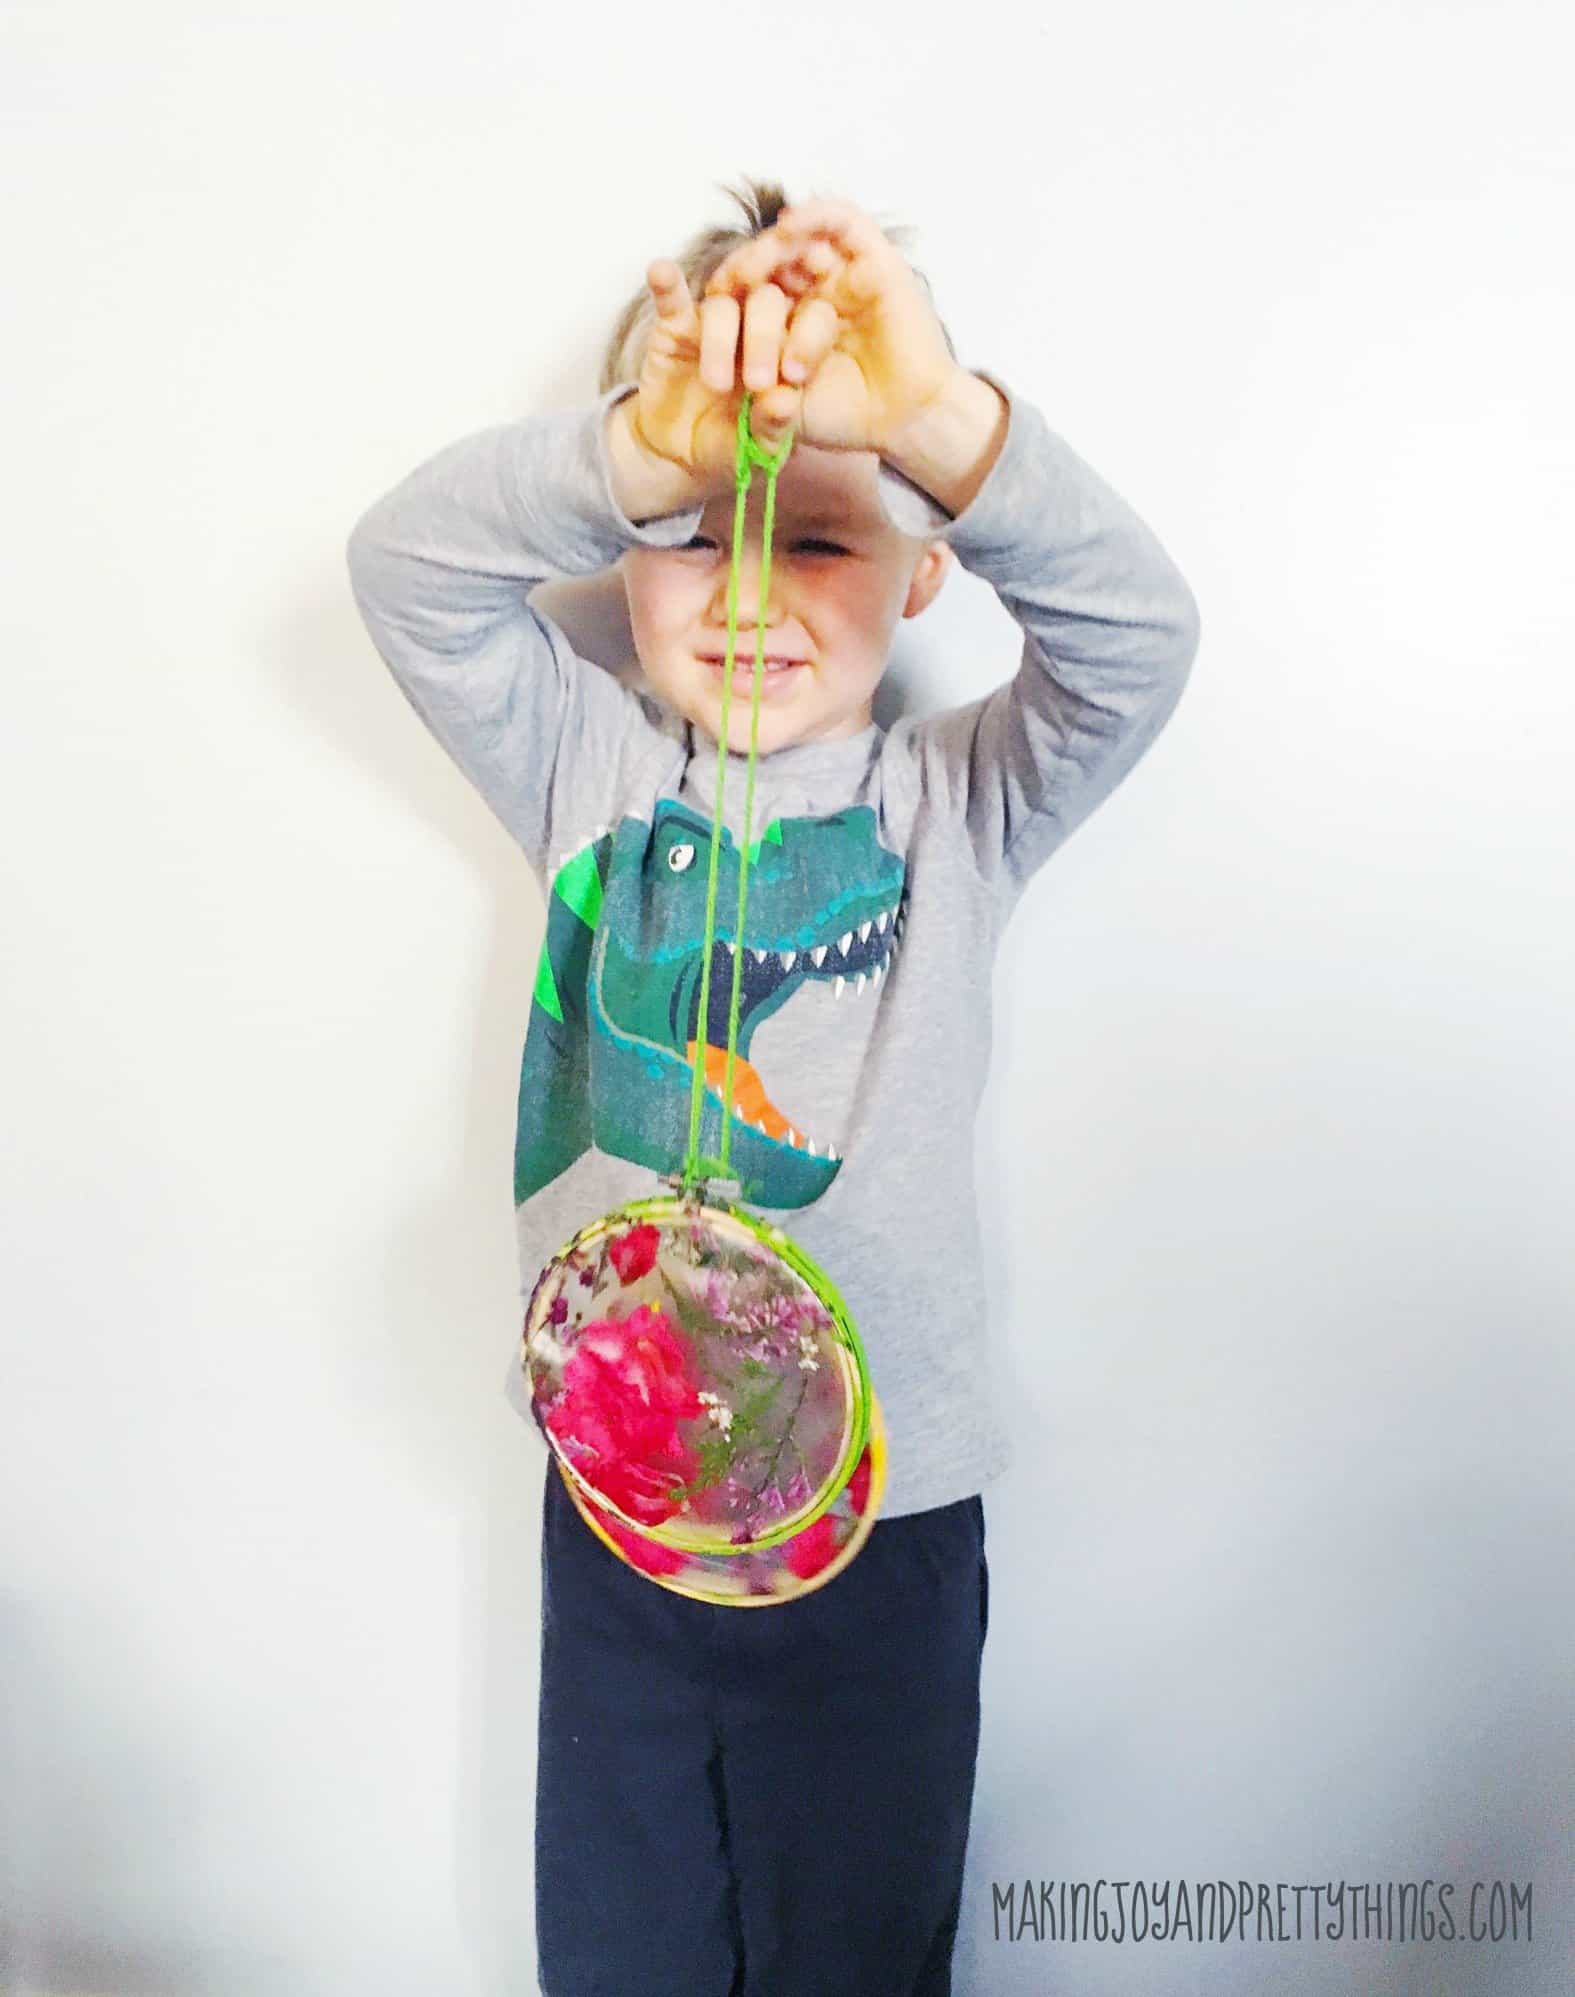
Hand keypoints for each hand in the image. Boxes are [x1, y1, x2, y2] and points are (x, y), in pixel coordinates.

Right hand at [621, 258, 801, 490]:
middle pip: (767, 304)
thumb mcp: (756, 449)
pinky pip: (672, 297)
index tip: (797, 375)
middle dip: (764, 340)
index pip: (810, 323)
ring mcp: (717, 319)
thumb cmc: (730, 446)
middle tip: (758, 383)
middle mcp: (757, 323)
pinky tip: (661, 272)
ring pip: (722, 306)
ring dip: (720, 340)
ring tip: (716, 382)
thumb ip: (773, 427)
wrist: (678, 452)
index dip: (808, 340)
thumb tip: (785, 401)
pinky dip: (667, 284)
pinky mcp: (675, 322)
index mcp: (792, 346)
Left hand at [699, 197, 962, 457]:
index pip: (743, 297)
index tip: (698, 319)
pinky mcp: (875, 259)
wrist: (903, 421)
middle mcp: (811, 291)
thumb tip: (719, 379)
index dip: (720, 302)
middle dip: (741, 274)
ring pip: (799, 239)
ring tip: (751, 269)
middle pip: (767, 264)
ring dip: (768, 246)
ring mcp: (842, 272)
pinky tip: (786, 226)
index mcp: (784, 322)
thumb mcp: (783, 403)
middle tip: (727, 293)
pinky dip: (813, 215)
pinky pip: (842, 220)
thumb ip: (752, 388)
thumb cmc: (845, 416)